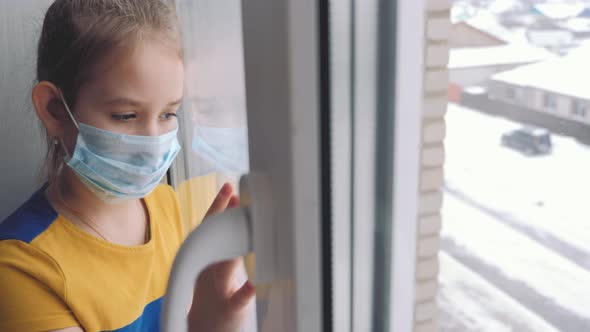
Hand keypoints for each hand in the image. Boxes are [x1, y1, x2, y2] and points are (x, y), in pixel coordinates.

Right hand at [188, 183, 254, 331]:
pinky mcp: (229, 309)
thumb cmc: (213, 298)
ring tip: (243, 229)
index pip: (210, 229)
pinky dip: (245, 292)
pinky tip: (253, 284)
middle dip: (223, 219)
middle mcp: (210, 272)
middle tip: (234, 197)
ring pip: (224, 267)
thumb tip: (234, 213)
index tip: (228, 188)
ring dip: (233, 248)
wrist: (204, 331)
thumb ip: (223, 245)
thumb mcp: (215, 270)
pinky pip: (237, 299)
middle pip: (214, 242)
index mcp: (207, 261)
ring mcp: (219, 290)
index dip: (218, 208)